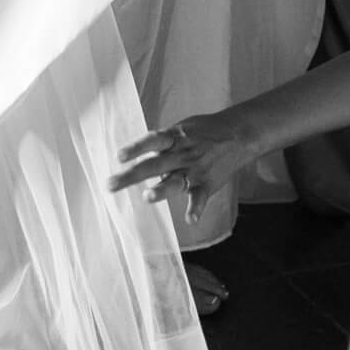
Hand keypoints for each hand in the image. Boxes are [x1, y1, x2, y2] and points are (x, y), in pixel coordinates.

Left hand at [107, 108, 255, 225]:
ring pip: (176, 181)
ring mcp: (196, 169)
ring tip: (147, 197)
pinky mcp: (208, 183)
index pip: (152, 141)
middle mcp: (183, 154)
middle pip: (155, 165)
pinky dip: (196, 208)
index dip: (136, 148)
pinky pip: (200, 197)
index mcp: (175, 138)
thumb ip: (161, 145)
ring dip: (161, 189)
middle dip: (131, 176)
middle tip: (110, 185)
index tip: (119, 156)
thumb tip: (139, 158)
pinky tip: (190, 219)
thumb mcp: (181, 130)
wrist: (239, 134)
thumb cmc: (204, 131)